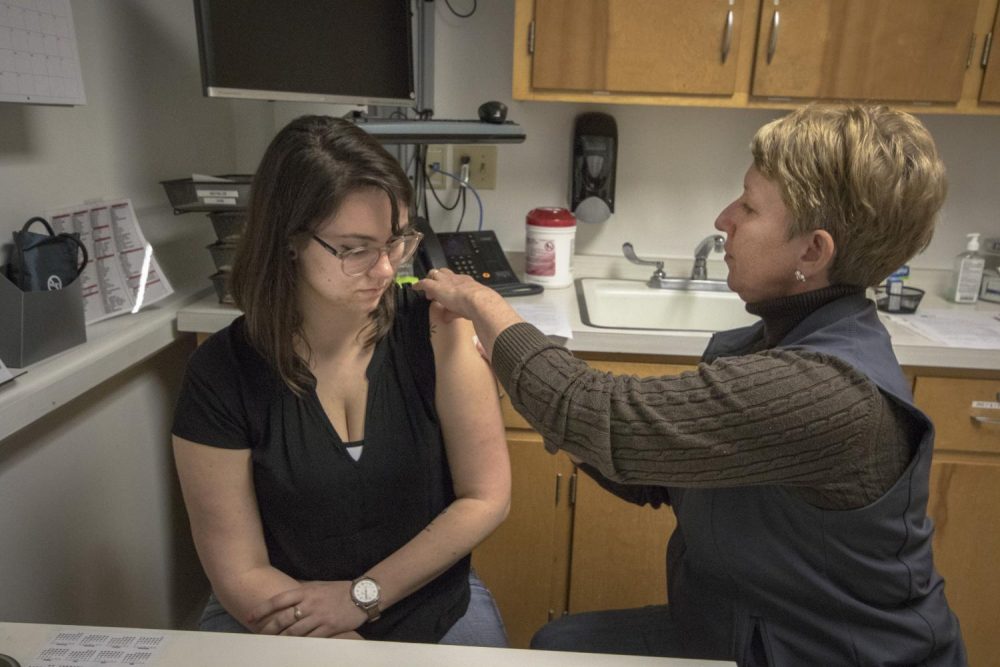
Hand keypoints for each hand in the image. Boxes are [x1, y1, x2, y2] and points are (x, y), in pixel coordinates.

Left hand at [246, 581, 366, 636]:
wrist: (362, 595)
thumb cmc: (339, 589)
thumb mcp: (318, 585)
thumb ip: (302, 590)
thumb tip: (284, 593)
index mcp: (306, 591)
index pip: (279, 600)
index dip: (262, 609)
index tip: (250, 617)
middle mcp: (310, 604)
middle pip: (283, 619)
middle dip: (268, 629)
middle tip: (259, 635)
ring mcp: (319, 617)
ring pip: (294, 632)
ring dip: (281, 639)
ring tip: (272, 645)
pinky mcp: (329, 628)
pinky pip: (310, 639)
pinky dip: (299, 645)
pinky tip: (292, 649)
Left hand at [413, 268, 502, 322]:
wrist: (476, 299)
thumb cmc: (476, 305)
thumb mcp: (466, 309)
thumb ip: (454, 312)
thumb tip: (447, 317)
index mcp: (466, 283)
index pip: (456, 280)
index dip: (450, 285)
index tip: (448, 292)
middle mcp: (455, 279)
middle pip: (444, 273)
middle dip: (439, 280)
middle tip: (436, 293)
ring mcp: (445, 281)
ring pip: (434, 274)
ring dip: (430, 281)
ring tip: (427, 291)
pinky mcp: (435, 286)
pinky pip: (424, 282)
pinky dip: (419, 285)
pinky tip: (415, 287)